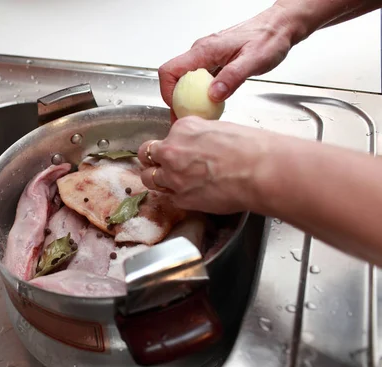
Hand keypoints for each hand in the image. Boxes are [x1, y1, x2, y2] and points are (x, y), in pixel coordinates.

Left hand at [138, 116, 271, 214]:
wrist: (260, 171)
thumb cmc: (250, 147)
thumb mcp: (220, 128)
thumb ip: (200, 136)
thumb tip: (198, 144)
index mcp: (182, 128)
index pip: (165, 136)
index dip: (171, 145)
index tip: (178, 150)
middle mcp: (171, 150)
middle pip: (146, 155)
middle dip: (153, 160)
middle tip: (164, 165)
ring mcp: (173, 176)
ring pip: (149, 178)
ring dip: (158, 179)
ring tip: (173, 182)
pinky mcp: (181, 198)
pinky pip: (170, 198)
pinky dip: (178, 196)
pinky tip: (192, 194)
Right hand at [159, 4, 300, 106]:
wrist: (280, 27)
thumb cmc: (269, 38)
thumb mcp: (254, 60)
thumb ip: (232, 77)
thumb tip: (213, 95)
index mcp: (204, 51)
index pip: (170, 71)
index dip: (167, 92)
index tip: (178, 108)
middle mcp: (201, 53)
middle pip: (175, 79)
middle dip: (176, 102)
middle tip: (186, 120)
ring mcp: (206, 57)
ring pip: (186, 82)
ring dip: (188, 100)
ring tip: (197, 117)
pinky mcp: (214, 62)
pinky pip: (199, 81)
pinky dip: (200, 95)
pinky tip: (210, 106)